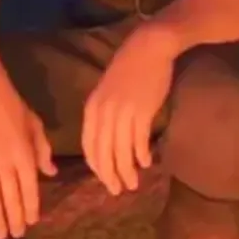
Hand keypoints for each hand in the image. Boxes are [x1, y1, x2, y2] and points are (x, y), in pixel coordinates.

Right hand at [0, 74, 56, 238]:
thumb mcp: (35, 125)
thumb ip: (43, 150)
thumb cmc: (13, 106)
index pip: (29, 187)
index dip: (31, 206)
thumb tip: (51, 172)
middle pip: (10, 197)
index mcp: (23, 154)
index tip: (32, 222)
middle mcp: (5, 163)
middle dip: (14, 218)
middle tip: (15, 235)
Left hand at [82, 24, 177, 195]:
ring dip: (126, 171)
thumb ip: (104, 112)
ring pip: (121, 151)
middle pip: (103, 153)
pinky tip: (145, 162)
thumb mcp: (108, 90)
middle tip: (117, 190)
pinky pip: (138, 141)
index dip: (96, 165)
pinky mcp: (141, 112)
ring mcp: (122, 113)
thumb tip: (107, 138)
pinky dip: (140, 155)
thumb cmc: (129, 67)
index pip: (89, 146)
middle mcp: (104, 113)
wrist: (149, 48)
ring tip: (132, 184)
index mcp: (92, 108)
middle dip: (109, 175)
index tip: (104, 177)